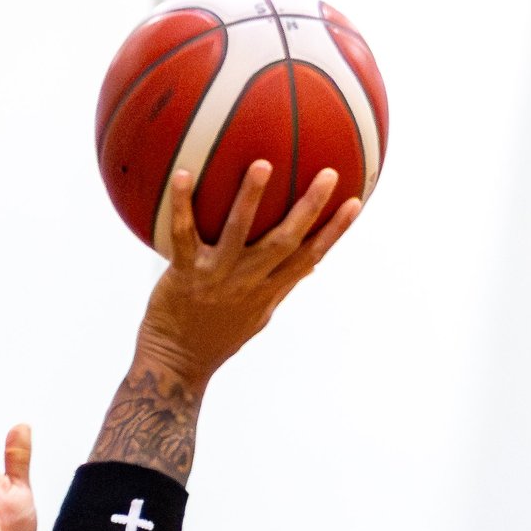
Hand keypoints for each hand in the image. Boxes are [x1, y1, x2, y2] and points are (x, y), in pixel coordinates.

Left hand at [137, 159, 359, 388]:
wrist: (176, 365)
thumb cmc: (216, 337)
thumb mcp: (256, 316)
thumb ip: (281, 287)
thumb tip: (312, 265)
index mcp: (267, 290)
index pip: (309, 257)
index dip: (334, 232)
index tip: (354, 203)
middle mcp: (247, 281)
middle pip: (285, 241)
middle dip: (309, 208)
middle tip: (328, 174)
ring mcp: (217, 276)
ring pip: (238, 231)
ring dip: (251, 197)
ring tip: (262, 165)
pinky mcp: (185, 274)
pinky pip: (182, 235)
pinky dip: (182, 206)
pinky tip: (182, 175)